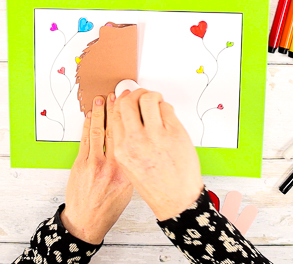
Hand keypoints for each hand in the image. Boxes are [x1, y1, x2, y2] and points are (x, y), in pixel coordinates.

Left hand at [60, 94, 132, 244]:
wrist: (87, 221)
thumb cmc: (109, 208)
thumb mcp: (129, 189)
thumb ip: (130, 167)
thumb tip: (132, 147)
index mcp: (127, 171)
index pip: (129, 138)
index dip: (129, 119)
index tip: (131, 105)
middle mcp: (111, 165)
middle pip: (113, 131)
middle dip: (114, 110)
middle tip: (116, 95)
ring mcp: (94, 164)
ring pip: (97, 132)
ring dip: (99, 113)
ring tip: (100, 99)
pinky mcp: (80, 165)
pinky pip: (85, 141)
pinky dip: (87, 126)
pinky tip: (89, 117)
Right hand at [111, 89, 203, 220]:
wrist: (176, 199)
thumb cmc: (156, 186)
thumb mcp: (129, 166)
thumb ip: (126, 142)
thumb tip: (129, 118)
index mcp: (121, 150)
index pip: (115, 115)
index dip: (120, 101)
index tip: (124, 95)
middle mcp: (135, 141)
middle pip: (128, 102)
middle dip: (135, 93)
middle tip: (141, 95)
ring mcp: (156, 136)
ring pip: (148, 99)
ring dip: (151, 95)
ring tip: (155, 101)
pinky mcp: (174, 132)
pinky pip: (166, 108)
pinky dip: (165, 106)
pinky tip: (166, 114)